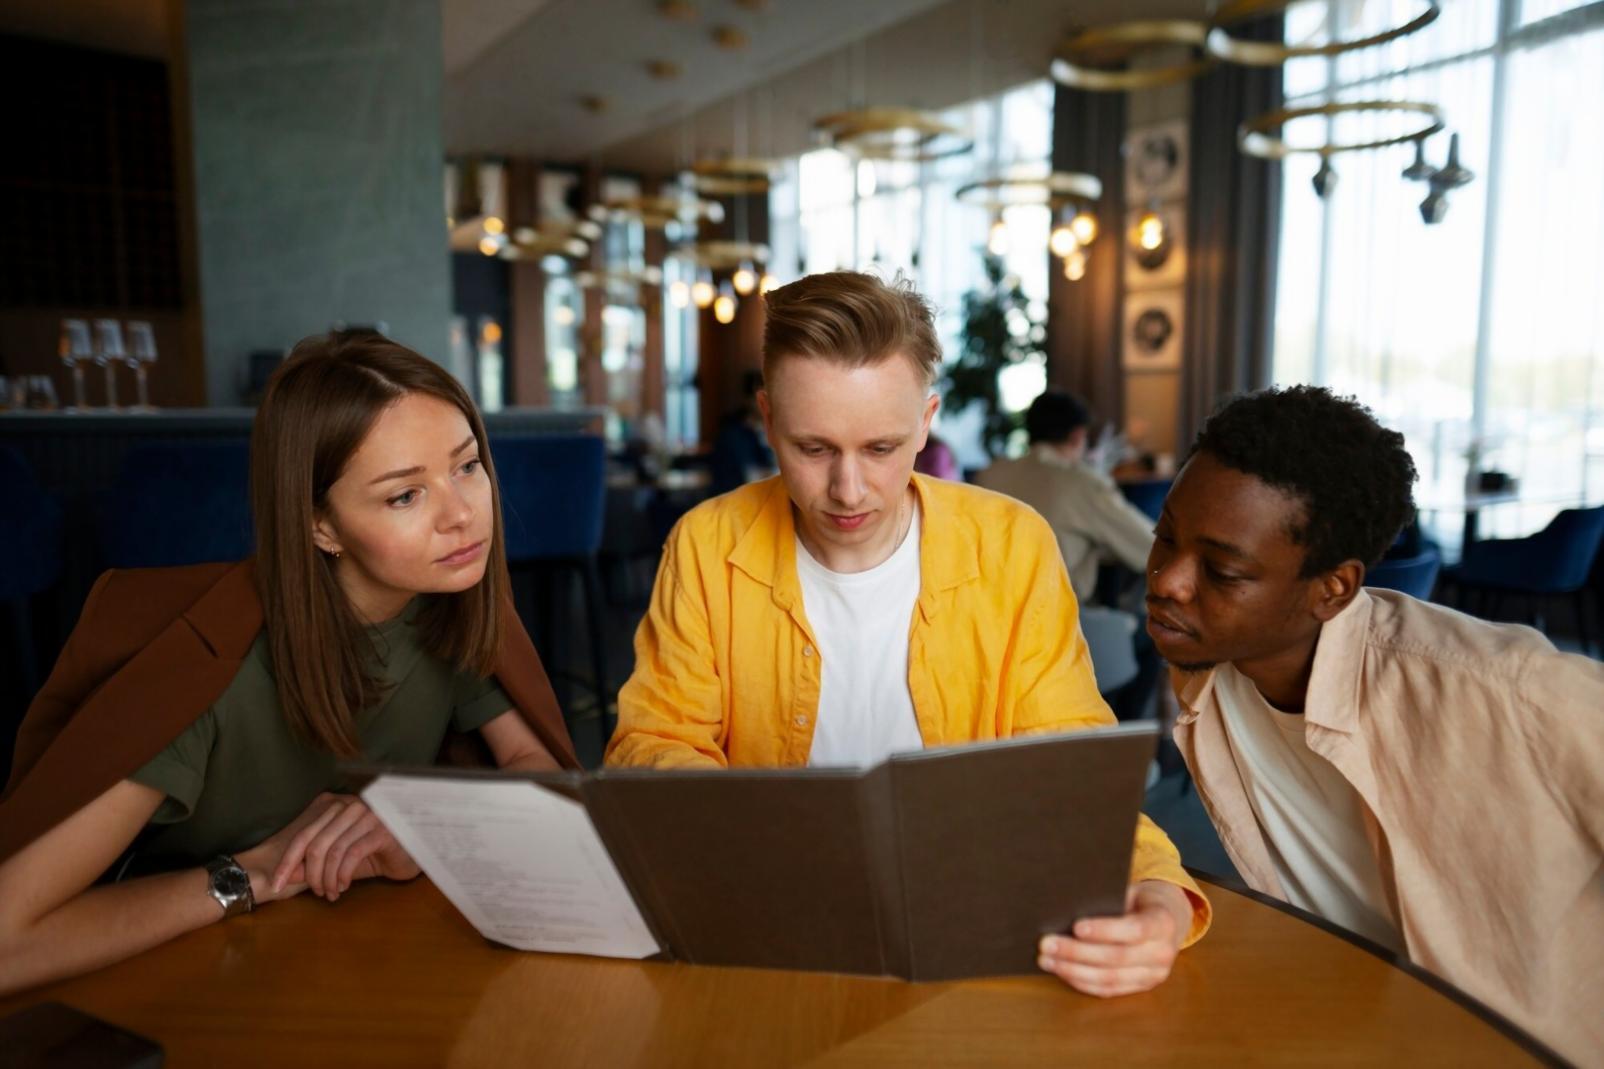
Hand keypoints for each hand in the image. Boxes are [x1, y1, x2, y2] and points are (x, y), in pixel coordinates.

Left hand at [241, 793, 418, 903]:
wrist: (411, 850)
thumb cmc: (374, 853)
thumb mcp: (337, 860)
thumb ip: (312, 864)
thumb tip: (286, 875)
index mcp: (334, 806)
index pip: (303, 835)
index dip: (287, 862)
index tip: (276, 886)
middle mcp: (349, 806)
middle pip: (314, 844)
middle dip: (309, 875)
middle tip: (315, 893)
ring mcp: (366, 816)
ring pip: (333, 851)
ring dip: (327, 878)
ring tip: (330, 893)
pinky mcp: (381, 830)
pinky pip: (352, 854)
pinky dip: (343, 874)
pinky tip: (343, 885)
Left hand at [1037, 880, 1190, 997]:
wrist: (1168, 919)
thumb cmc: (1141, 900)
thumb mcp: (1132, 891)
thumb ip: (1108, 899)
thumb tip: (1066, 906)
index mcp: (1164, 923)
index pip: (1135, 930)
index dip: (1105, 930)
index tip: (1076, 926)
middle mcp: (1162, 953)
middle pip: (1116, 958)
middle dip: (1077, 952)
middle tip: (1046, 943)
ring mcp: (1153, 975)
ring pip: (1109, 979)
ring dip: (1072, 971)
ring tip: (1046, 960)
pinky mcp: (1140, 987)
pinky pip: (1107, 990)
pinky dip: (1080, 981)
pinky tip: (1060, 971)